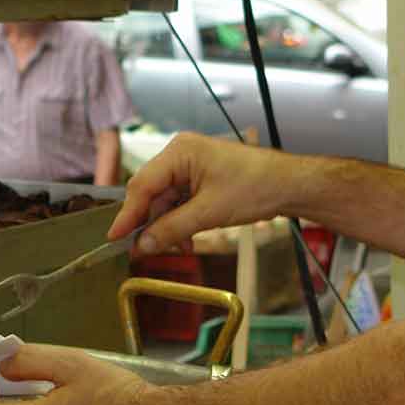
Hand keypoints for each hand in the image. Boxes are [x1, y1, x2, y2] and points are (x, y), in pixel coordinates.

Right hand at [108, 132, 296, 253]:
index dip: (128, 215)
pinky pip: (180, 201)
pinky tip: (188, 239)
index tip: (114, 238)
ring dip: (169, 227)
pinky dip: (181, 222)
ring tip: (180, 248)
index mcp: (179, 152)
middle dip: (152, 224)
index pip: (142, 185)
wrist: (289, 185)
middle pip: (151, 193)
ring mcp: (191, 165)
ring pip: (165, 201)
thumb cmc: (255, 187)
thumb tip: (142, 245)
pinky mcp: (200, 177)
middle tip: (144, 251)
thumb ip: (172, 229)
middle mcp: (181, 154)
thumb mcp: (209, 213)